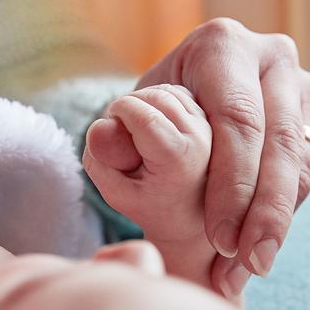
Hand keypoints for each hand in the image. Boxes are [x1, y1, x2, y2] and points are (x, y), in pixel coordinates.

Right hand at [83, 84, 210, 243]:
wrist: (189, 218)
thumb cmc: (150, 206)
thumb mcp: (116, 193)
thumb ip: (100, 162)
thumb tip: (100, 125)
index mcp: (178, 157)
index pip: (142, 113)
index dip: (117, 112)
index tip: (111, 130)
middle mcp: (200, 137)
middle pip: (154, 97)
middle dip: (129, 106)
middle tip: (121, 134)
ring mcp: (208, 126)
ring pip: (167, 92)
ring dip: (144, 103)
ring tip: (136, 132)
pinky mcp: (210, 118)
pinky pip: (177, 94)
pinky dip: (158, 102)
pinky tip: (153, 125)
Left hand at [135, 18, 309, 295]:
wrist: (190, 100)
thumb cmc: (159, 108)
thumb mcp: (132, 114)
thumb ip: (118, 132)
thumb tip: (103, 141)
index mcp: (222, 46)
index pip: (236, 119)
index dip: (230, 182)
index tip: (217, 238)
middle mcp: (272, 60)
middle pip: (278, 143)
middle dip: (262, 211)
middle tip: (245, 263)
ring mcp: (305, 89)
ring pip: (304, 161)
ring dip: (282, 220)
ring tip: (255, 267)